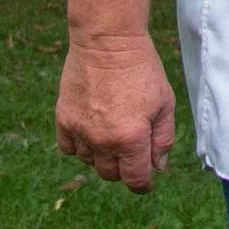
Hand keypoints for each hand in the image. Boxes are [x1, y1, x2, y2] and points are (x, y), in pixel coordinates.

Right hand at [54, 35, 175, 192]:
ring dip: (103, 157)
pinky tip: (93, 131)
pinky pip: (70, 148)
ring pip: (90, 162)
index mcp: (131, 138)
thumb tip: (158, 166)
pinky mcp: (63, 119)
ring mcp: (79, 131)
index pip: (134, 179)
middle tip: (133, 151)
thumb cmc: (142, 71)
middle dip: (125, 169)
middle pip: (111, 174)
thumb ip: (163, 138)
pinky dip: (81, 147)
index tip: (146, 182)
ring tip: (115, 133)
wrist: (108, 43)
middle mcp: (102, 140)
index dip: (143, 185)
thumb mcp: (165, 103)